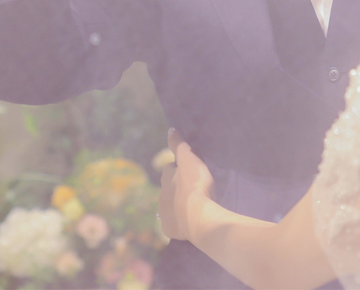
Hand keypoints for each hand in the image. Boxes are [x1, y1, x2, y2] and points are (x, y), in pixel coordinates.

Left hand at [159, 128, 214, 242]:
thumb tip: (170, 129)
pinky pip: (174, 224)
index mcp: (166, 179)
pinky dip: (180, 222)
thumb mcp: (190, 160)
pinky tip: (190, 222)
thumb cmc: (195, 185)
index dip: (178, 169)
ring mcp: (164, 215)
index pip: (169, 169)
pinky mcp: (170, 230)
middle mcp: (161, 196)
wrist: (199, 217)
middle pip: (168, 189)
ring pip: (169, 207)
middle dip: (177, 188)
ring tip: (193, 206)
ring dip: (178, 205)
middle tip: (193, 189)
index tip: (188, 170)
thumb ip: (180, 145)